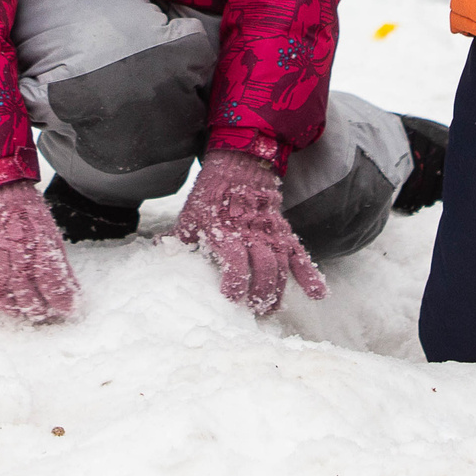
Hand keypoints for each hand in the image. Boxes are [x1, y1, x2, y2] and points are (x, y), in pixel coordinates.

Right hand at [0, 180, 78, 321]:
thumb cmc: (24, 211)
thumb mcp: (49, 233)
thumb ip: (59, 265)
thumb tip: (73, 292)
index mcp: (37, 244)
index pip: (53, 284)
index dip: (64, 301)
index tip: (69, 307)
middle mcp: (14, 255)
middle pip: (29, 301)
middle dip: (41, 310)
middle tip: (46, 310)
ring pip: (6, 304)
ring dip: (18, 310)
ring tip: (26, 306)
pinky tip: (2, 298)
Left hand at [175, 148, 325, 314]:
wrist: (240, 163)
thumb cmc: (213, 192)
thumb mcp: (191, 214)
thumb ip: (177, 236)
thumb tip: (157, 247)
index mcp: (227, 232)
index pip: (235, 262)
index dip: (235, 282)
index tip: (231, 297)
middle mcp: (252, 235)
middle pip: (264, 270)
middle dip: (260, 294)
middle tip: (254, 311)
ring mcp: (271, 235)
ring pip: (281, 268)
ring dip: (279, 291)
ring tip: (271, 309)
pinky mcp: (283, 232)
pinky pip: (300, 255)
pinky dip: (311, 275)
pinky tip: (318, 294)